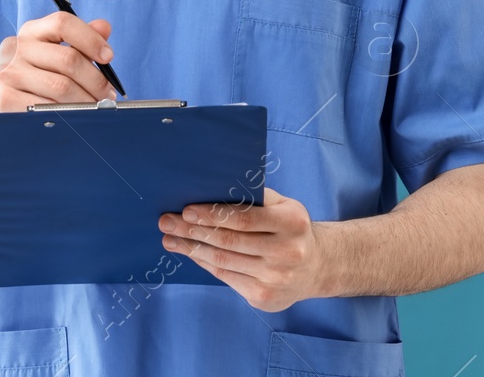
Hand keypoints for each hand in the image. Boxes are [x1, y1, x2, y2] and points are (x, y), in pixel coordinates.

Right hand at [0, 13, 116, 112]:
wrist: (4, 110)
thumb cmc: (38, 81)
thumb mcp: (57, 57)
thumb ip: (81, 41)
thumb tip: (104, 27)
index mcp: (31, 31)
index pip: (63, 23)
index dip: (90, 39)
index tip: (108, 57)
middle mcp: (16, 47)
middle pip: (68, 58)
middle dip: (96, 80)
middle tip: (107, 95)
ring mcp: (8, 72)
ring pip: (62, 87)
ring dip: (86, 101)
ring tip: (94, 108)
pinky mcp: (5, 98)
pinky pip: (47, 107)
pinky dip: (66, 115)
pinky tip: (71, 117)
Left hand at [158, 186, 326, 311]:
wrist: (316, 267)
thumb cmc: (291, 229)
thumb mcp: (284, 206)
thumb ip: (255, 197)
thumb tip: (213, 186)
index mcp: (292, 223)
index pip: (244, 219)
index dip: (213, 214)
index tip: (186, 209)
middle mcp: (286, 252)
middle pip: (228, 241)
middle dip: (193, 230)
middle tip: (167, 222)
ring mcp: (275, 279)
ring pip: (223, 261)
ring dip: (191, 248)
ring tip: (170, 238)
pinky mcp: (263, 297)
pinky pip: (226, 276)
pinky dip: (204, 263)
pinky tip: (190, 252)